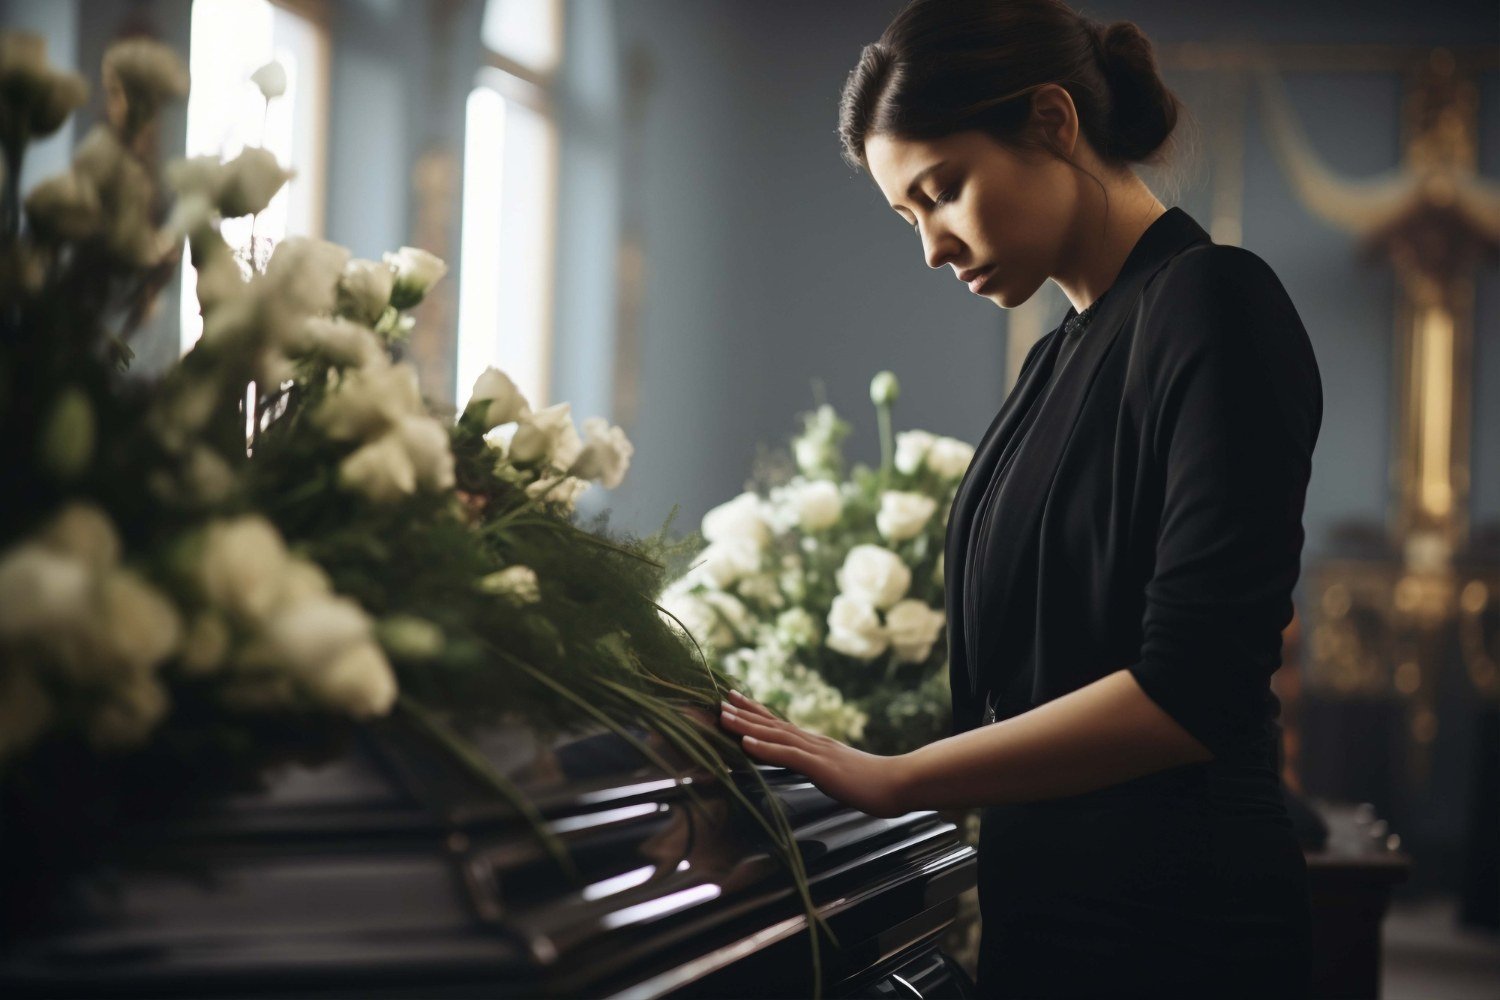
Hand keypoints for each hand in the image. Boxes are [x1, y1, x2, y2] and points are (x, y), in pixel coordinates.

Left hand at [717, 689, 909, 818]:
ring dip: (746, 725)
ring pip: (775, 735)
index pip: (781, 727)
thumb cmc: (874, 785)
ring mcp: (817, 752)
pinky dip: (765, 748)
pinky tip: (746, 743)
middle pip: (773, 725)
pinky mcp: (821, 767)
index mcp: (817, 746)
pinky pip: (788, 756)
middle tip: (719, 699)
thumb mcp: (840, 775)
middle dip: (744, 713)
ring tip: (723, 716)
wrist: (900, 784)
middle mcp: (814, 742)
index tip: (736, 702)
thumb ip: (825, 769)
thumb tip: (813, 770)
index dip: (757, 714)